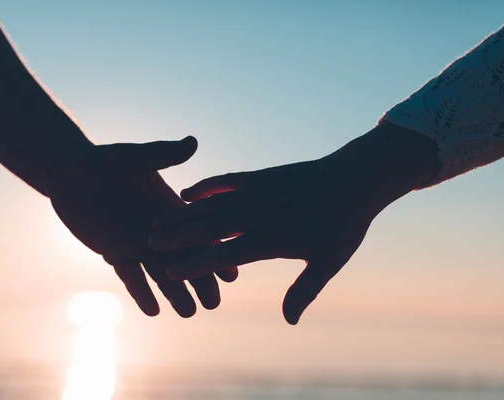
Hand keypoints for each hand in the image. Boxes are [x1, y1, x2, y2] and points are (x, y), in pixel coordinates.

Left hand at [47, 136, 237, 317]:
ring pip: (161, 273)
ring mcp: (138, 244)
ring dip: (175, 292)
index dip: (214, 252)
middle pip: (185, 259)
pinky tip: (153, 311)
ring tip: (190, 313)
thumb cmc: (101, 161)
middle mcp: (159, 230)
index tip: (232, 272)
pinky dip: (141, 292)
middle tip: (215, 303)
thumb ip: (161, 154)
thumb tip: (192, 142)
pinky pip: (130, 277)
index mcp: (170, 208)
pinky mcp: (115, 253)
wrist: (68, 176)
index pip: (198, 232)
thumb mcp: (132, 158)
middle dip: (201, 280)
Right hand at [149, 124, 438, 323]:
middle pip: (209, 228)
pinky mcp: (259, 176)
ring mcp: (256, 192)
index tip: (169, 271)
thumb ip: (304, 290)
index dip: (195, 263)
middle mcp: (257, 214)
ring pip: (211, 205)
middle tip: (148, 243)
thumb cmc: (343, 224)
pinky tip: (186, 193)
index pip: (224, 254)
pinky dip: (204, 188)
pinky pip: (225, 182)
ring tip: (156, 221)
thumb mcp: (328, 261)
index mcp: (271, 238)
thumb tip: (289, 321)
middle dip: (177, 236)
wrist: (354, 179)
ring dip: (182, 214)